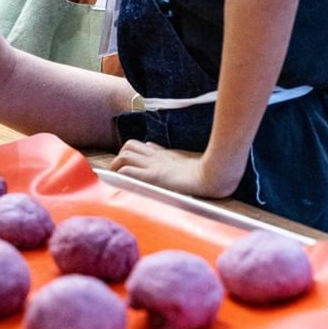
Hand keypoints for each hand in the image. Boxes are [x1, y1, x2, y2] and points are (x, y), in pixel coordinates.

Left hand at [110, 140, 244, 197]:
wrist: (213, 174)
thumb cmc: (208, 170)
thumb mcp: (193, 162)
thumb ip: (180, 160)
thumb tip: (174, 156)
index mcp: (166, 154)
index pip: (143, 146)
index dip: (133, 152)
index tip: (130, 161)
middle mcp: (157, 157)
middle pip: (129, 146)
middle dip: (121, 155)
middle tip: (119, 169)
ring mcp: (154, 165)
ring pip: (124, 155)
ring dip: (116, 165)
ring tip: (114, 176)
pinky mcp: (154, 176)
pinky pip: (129, 171)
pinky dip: (120, 175)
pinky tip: (119, 182)